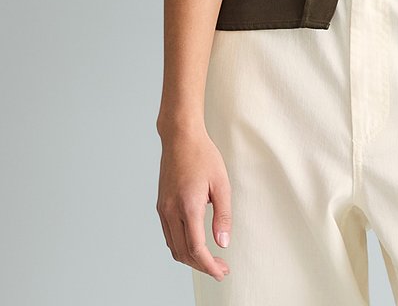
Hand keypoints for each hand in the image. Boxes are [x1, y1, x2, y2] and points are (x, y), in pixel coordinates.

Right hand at [156, 128, 231, 281]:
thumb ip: (222, 216)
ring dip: (191, 258)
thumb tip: (223, 243)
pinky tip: (195, 243)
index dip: (209, 266)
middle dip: (202, 266)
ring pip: (174, 247)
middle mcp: (171, 211)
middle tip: (220, 267)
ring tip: (210, 259)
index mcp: (188, 206)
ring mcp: (163, 209)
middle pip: (183, 253)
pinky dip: (181, 246)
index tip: (221, 272)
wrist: (180, 137)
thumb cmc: (203, 156)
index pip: (196, 249)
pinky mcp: (161, 206)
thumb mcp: (221, 184)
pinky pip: (169, 235)